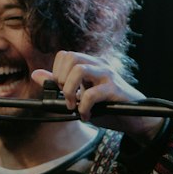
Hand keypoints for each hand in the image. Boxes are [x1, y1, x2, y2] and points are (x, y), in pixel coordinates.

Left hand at [32, 52, 163, 140]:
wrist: (136, 119)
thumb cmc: (107, 107)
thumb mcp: (79, 96)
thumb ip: (59, 84)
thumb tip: (36, 74)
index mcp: (90, 64)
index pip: (65, 55)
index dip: (56, 72)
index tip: (59, 89)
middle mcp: (99, 65)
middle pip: (71, 57)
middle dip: (61, 79)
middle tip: (65, 97)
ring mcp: (108, 75)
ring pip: (80, 69)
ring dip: (69, 90)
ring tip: (72, 106)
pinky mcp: (115, 90)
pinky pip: (92, 94)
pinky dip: (83, 108)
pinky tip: (86, 116)